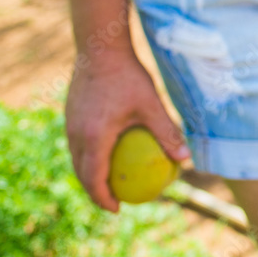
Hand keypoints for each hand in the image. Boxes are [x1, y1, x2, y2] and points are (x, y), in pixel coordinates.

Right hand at [65, 46, 189, 211]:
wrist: (101, 47)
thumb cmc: (129, 76)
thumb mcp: (153, 105)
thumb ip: (167, 133)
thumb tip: (186, 159)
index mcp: (94, 138)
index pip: (94, 179)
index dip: (104, 198)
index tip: (118, 208)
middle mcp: (76, 134)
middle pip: (82, 173)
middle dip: (95, 191)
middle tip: (114, 200)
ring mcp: (70, 124)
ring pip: (77, 158)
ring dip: (90, 174)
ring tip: (110, 180)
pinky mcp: (71, 113)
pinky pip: (78, 143)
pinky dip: (89, 155)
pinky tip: (108, 151)